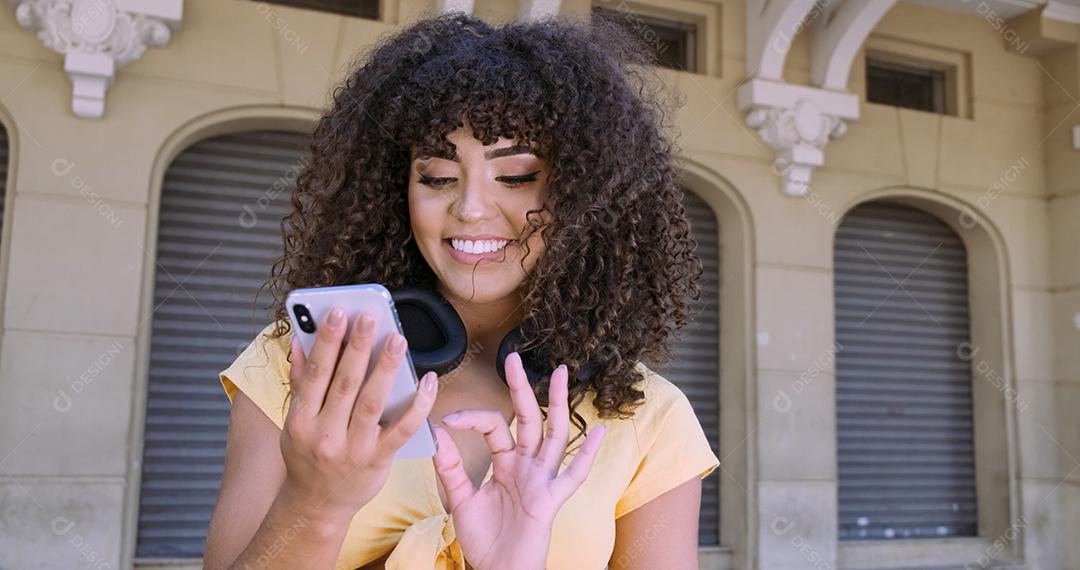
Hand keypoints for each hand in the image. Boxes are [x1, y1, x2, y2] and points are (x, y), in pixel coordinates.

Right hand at [278, 307, 438, 524]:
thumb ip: (299, 381)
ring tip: (397, 339)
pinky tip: (427, 381)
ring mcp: (352, 449)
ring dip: (386, 369)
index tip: (338, 313)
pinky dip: (417, 406)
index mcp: (300, 420)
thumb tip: (300, 341)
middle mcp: (324, 434)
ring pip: (372, 402)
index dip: (327, 342)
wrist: (316, 505)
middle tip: (370, 317)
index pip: (315, 374)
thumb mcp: (293, 422)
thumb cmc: (307, 456)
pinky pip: (401, 430)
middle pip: (344, 384)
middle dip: (357, 348)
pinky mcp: (378, 461)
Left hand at [432, 352, 606, 569]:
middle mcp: (527, 466)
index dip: (471, 418)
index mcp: (506, 463)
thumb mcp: (460, 500)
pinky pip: (572, 476)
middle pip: (528, 419)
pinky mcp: (550, 500)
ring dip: (557, 404)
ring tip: (562, 374)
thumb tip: (438, 434)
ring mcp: (541, 480)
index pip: (493, 426)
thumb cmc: (484, 540)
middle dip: (522, 388)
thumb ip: (450, 469)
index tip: (447, 419)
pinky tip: (598, 433)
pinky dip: (587, 455)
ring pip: (553, 435)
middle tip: (515, 358)